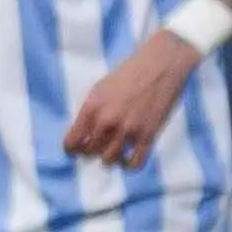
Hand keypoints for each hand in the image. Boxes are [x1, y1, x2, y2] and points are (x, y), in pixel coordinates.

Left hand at [63, 32, 198, 169]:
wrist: (160, 66)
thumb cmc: (128, 74)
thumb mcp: (99, 88)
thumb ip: (90, 111)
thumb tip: (83, 133)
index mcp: (92, 108)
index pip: (72, 141)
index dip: (71, 148)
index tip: (75, 149)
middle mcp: (107, 122)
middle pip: (90, 151)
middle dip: (89, 152)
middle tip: (95, 148)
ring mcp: (129, 130)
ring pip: (109, 160)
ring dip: (108, 159)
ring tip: (111, 152)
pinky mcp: (148, 135)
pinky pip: (135, 162)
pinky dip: (128, 165)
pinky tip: (126, 159)